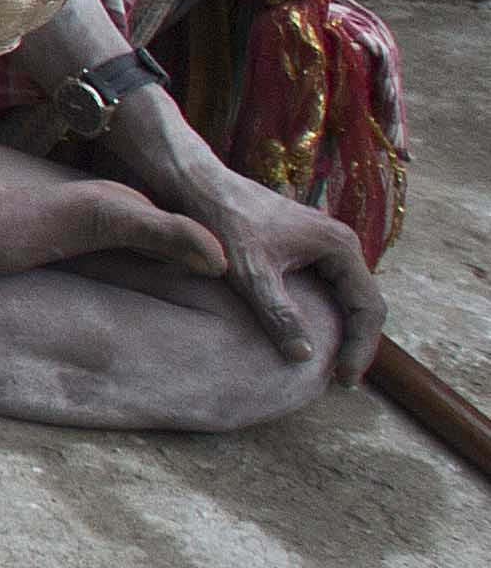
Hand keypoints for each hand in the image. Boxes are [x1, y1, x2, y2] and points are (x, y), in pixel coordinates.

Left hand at [168, 150, 383, 383]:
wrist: (199, 186)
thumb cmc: (224, 224)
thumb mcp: (251, 274)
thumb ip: (279, 314)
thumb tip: (306, 357)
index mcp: (340, 247)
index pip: (369, 307)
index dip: (361, 348)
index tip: (343, 380)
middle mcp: (339, 243)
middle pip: (363, 303)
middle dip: (355, 342)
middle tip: (340, 381)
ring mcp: (323, 245)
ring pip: (344, 297)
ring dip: (341, 330)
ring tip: (328, 367)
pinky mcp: (303, 248)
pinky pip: (326, 288)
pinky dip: (324, 315)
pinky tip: (307, 338)